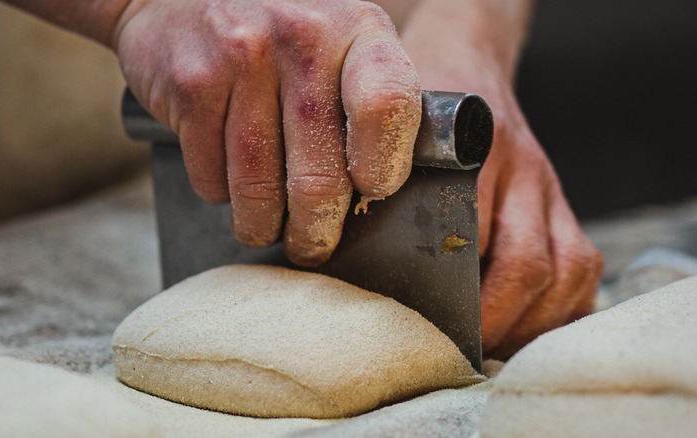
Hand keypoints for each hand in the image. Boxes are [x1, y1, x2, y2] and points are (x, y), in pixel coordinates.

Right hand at [112, 0, 421, 265]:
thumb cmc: (280, 35)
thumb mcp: (339, 44)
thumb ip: (367, 103)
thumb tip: (381, 193)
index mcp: (358, 30)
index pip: (388, 107)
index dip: (384, 166)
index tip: (372, 192)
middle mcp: (303, 38)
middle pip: (319, 175)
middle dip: (316, 230)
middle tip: (313, 245)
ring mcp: (242, 57)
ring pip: (258, 187)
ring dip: (263, 225)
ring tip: (266, 229)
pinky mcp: (192, 84)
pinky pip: (211, 175)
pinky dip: (219, 195)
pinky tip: (227, 183)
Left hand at [399, 0, 602, 358]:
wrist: (466, 62)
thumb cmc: (416, 108)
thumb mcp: (386, 137)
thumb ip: (373, 190)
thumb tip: (341, 262)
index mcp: (471, 151)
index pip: (475, 238)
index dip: (462, 298)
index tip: (435, 332)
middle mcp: (522, 170)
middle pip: (530, 264)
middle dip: (497, 321)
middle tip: (461, 354)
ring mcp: (549, 186)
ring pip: (570, 271)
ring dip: (533, 323)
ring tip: (494, 349)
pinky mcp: (563, 201)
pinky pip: (584, 264)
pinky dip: (561, 307)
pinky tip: (527, 326)